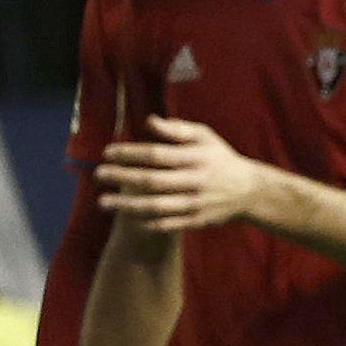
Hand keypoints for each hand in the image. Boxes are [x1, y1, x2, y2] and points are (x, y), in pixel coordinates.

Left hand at [96, 115, 262, 232]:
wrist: (248, 190)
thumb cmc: (218, 158)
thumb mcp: (204, 136)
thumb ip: (176, 130)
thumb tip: (148, 121)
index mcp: (195, 157)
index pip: (157, 154)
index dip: (130, 154)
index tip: (108, 152)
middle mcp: (194, 181)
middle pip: (152, 181)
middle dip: (122, 178)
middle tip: (98, 175)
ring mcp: (194, 204)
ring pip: (156, 207)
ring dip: (126, 205)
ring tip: (103, 202)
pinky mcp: (195, 221)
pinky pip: (165, 224)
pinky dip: (144, 221)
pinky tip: (126, 216)